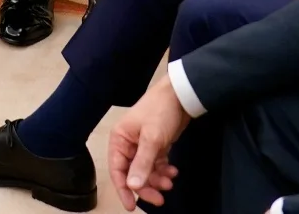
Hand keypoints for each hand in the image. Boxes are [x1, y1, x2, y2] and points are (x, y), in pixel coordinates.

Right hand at [108, 77, 189, 208]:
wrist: (181, 96)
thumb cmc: (160, 110)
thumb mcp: (152, 139)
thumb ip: (142, 164)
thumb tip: (132, 186)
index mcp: (120, 139)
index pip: (117, 170)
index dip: (123, 189)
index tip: (131, 205)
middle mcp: (128, 144)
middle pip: (133, 174)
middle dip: (146, 187)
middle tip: (159, 199)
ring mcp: (142, 145)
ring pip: (146, 171)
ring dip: (157, 179)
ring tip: (170, 181)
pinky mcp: (156, 145)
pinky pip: (156, 165)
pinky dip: (164, 171)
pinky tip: (173, 171)